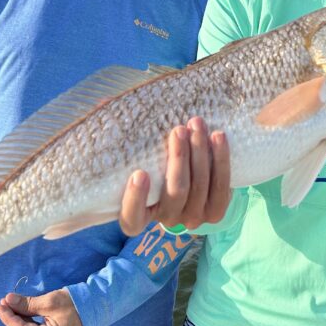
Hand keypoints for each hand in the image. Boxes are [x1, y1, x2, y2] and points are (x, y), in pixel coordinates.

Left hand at [0, 288, 82, 325]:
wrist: (96, 307)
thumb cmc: (75, 304)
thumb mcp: (50, 301)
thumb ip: (27, 303)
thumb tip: (8, 300)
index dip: (9, 318)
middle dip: (13, 318)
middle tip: (3, 303)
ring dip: (19, 320)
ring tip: (10, 306)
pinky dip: (28, 323)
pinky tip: (21, 313)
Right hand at [118, 116, 230, 235]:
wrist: (188, 175)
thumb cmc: (150, 161)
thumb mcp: (134, 152)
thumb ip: (119, 136)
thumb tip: (104, 104)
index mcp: (137, 215)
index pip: (132, 218)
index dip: (135, 199)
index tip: (139, 173)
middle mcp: (165, 221)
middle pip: (175, 193)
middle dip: (179, 159)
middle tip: (178, 130)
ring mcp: (192, 218)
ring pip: (199, 187)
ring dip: (200, 153)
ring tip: (197, 124)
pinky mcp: (215, 212)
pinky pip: (221, 188)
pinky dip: (221, 160)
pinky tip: (218, 137)